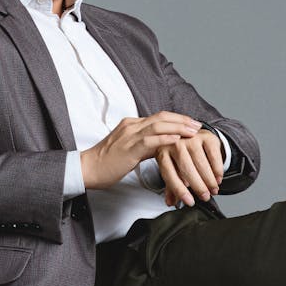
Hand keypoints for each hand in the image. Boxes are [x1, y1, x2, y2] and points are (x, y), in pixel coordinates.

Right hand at [81, 112, 202, 188]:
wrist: (88, 168)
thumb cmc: (107, 162)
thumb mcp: (128, 148)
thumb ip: (144, 144)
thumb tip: (162, 146)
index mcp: (131, 124)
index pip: (159, 116)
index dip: (177, 119)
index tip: (191, 123)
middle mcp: (131, 126)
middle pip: (162, 117)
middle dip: (182, 120)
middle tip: (198, 125)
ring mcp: (129, 136)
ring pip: (158, 126)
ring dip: (178, 127)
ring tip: (192, 131)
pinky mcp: (128, 148)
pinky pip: (149, 141)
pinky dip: (165, 138)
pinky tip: (177, 140)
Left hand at [157, 129, 223, 206]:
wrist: (192, 134)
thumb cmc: (180, 156)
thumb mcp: (173, 168)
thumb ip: (171, 186)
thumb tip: (171, 202)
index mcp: (162, 153)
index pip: (169, 174)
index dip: (179, 190)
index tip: (189, 202)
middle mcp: (175, 143)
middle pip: (186, 168)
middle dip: (198, 186)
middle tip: (205, 197)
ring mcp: (190, 138)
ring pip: (201, 163)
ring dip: (209, 180)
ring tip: (213, 190)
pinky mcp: (206, 136)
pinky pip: (213, 155)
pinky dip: (217, 169)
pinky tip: (218, 178)